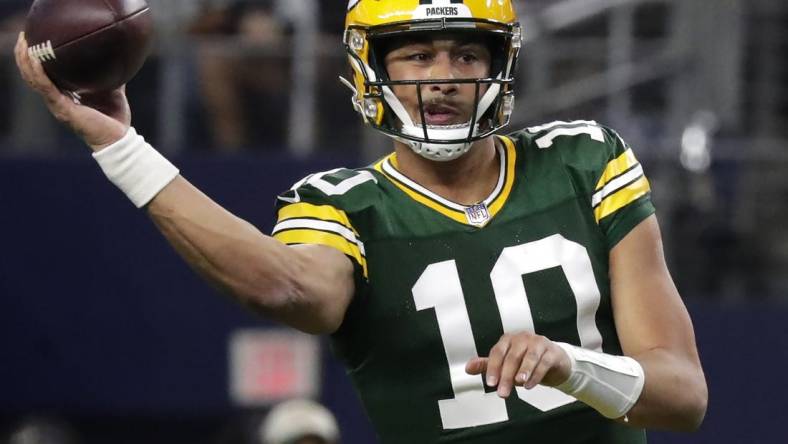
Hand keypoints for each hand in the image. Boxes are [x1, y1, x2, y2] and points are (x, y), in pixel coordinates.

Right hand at [14, 32, 129, 150]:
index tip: (34, 39)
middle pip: (32, 75)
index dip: (35, 59)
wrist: (118, 138)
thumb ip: (110, 75)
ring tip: (23, 43)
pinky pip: (46, 88)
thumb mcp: (113, 90)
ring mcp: (57, 105)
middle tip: (24, 36)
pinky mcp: (62, 109)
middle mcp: (56, 99)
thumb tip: (118, 56)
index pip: (43, 75)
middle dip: (24, 56)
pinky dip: (38, 73)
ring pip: (33, 80)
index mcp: (64, 95)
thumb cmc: (114, 118)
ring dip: (25, 61)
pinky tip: (34, 59)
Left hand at [466, 332, 571, 397]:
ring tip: (518, 384)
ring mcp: (538, 343)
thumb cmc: (527, 360)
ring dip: (523, 372)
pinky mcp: (551, 352)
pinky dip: (536, 374)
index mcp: (508, 340)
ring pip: (529, 357)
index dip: (493, 368)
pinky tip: (530, 384)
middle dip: (506, 376)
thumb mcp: (506, 364)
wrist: (553, 360)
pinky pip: (543, 362)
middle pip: (512, 357)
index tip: (491, 382)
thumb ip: (488, 365)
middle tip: (502, 392)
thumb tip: (469, 368)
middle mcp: (522, 338)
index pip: (497, 352)